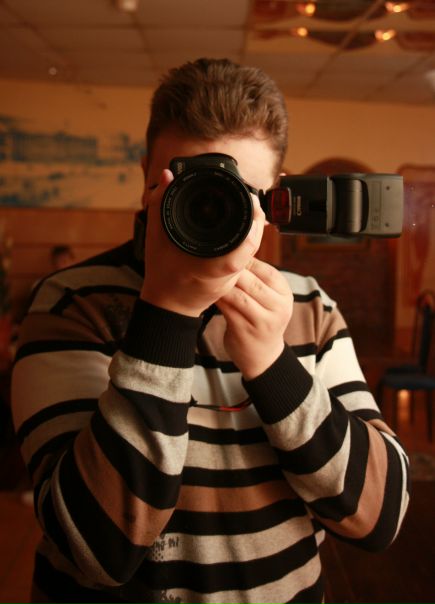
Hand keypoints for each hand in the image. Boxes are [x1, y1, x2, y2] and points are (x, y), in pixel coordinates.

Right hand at [140, 169, 265, 316]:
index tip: (251, 199)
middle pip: (253, 240)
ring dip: (253, 225)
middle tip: (251, 196)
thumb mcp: (155, 236)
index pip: (245, 243)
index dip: (253, 220)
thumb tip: (168, 175)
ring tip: (248, 204)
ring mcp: (232, 275)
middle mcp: (227, 271)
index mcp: (212, 265)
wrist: (169, 304)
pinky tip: (242, 222)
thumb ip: (160, 204)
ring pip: (252, 246)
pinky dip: (246, 235)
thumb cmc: (162, 274)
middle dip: (256, 216)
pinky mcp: (233, 275)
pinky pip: (245, 252)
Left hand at [216, 258, 292, 378]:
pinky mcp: (246, 331)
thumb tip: (236, 248)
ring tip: (208, 277)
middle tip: (213, 263)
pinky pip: (228, 310)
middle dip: (230, 272)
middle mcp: (278, 307)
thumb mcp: (270, 299)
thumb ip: (258, 279)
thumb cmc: (261, 320)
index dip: (245, 261)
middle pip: (251, 282)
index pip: (265, 270)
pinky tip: (208, 293)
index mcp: (284, 294)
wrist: (263, 356)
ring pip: (238, 295)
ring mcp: (263, 321)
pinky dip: (218, 299)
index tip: (227, 255)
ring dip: (222, 285)